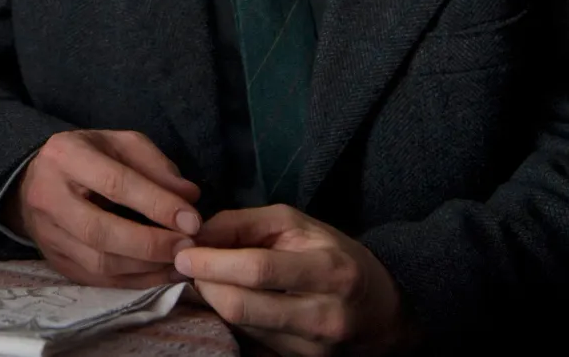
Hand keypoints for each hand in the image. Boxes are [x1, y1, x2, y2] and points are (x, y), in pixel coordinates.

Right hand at [3, 129, 203, 288]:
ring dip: (145, 268)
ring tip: (179, 263)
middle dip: (150, 244)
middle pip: (100, 231)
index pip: (115, 184)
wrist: (35, 179)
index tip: (192, 220)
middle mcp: (49, 196)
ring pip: (98, 262)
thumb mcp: (120, 144)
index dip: (156, 204)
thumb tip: (189, 196)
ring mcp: (47, 234)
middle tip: (187, 247)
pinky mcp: (54, 261)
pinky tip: (161, 274)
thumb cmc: (87, 157)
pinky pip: (97, 280)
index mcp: (66, 156)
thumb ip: (155, 165)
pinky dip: (133, 282)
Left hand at [174, 206, 410, 355]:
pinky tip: (229, 302)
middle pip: (242, 307)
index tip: (184, 255)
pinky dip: (231, 321)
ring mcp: (312, 349)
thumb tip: (198, 236)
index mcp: (328, 271)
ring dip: (213, 303)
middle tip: (188, 268)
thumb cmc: (335, 256)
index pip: (258, 269)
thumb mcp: (298, 224)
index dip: (213, 262)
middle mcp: (323, 316)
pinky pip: (250, 343)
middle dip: (205, 285)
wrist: (384, 310)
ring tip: (208, 281)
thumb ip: (244, 224)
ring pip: (241, 328)